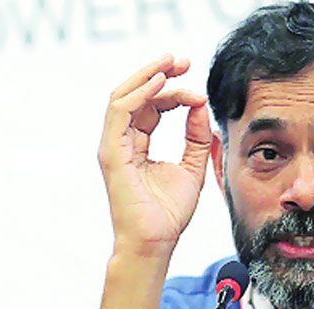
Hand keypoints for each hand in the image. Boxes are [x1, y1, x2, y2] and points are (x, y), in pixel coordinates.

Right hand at [98, 54, 211, 255]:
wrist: (156, 243)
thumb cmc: (169, 213)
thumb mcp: (192, 167)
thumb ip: (197, 137)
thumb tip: (201, 106)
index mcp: (137, 144)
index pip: (151, 106)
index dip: (174, 91)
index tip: (200, 90)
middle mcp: (122, 141)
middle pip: (136, 95)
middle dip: (159, 73)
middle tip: (184, 61)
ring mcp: (113, 146)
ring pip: (124, 96)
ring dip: (148, 75)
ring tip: (172, 63)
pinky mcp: (112, 153)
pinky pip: (121, 112)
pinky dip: (140, 93)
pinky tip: (162, 83)